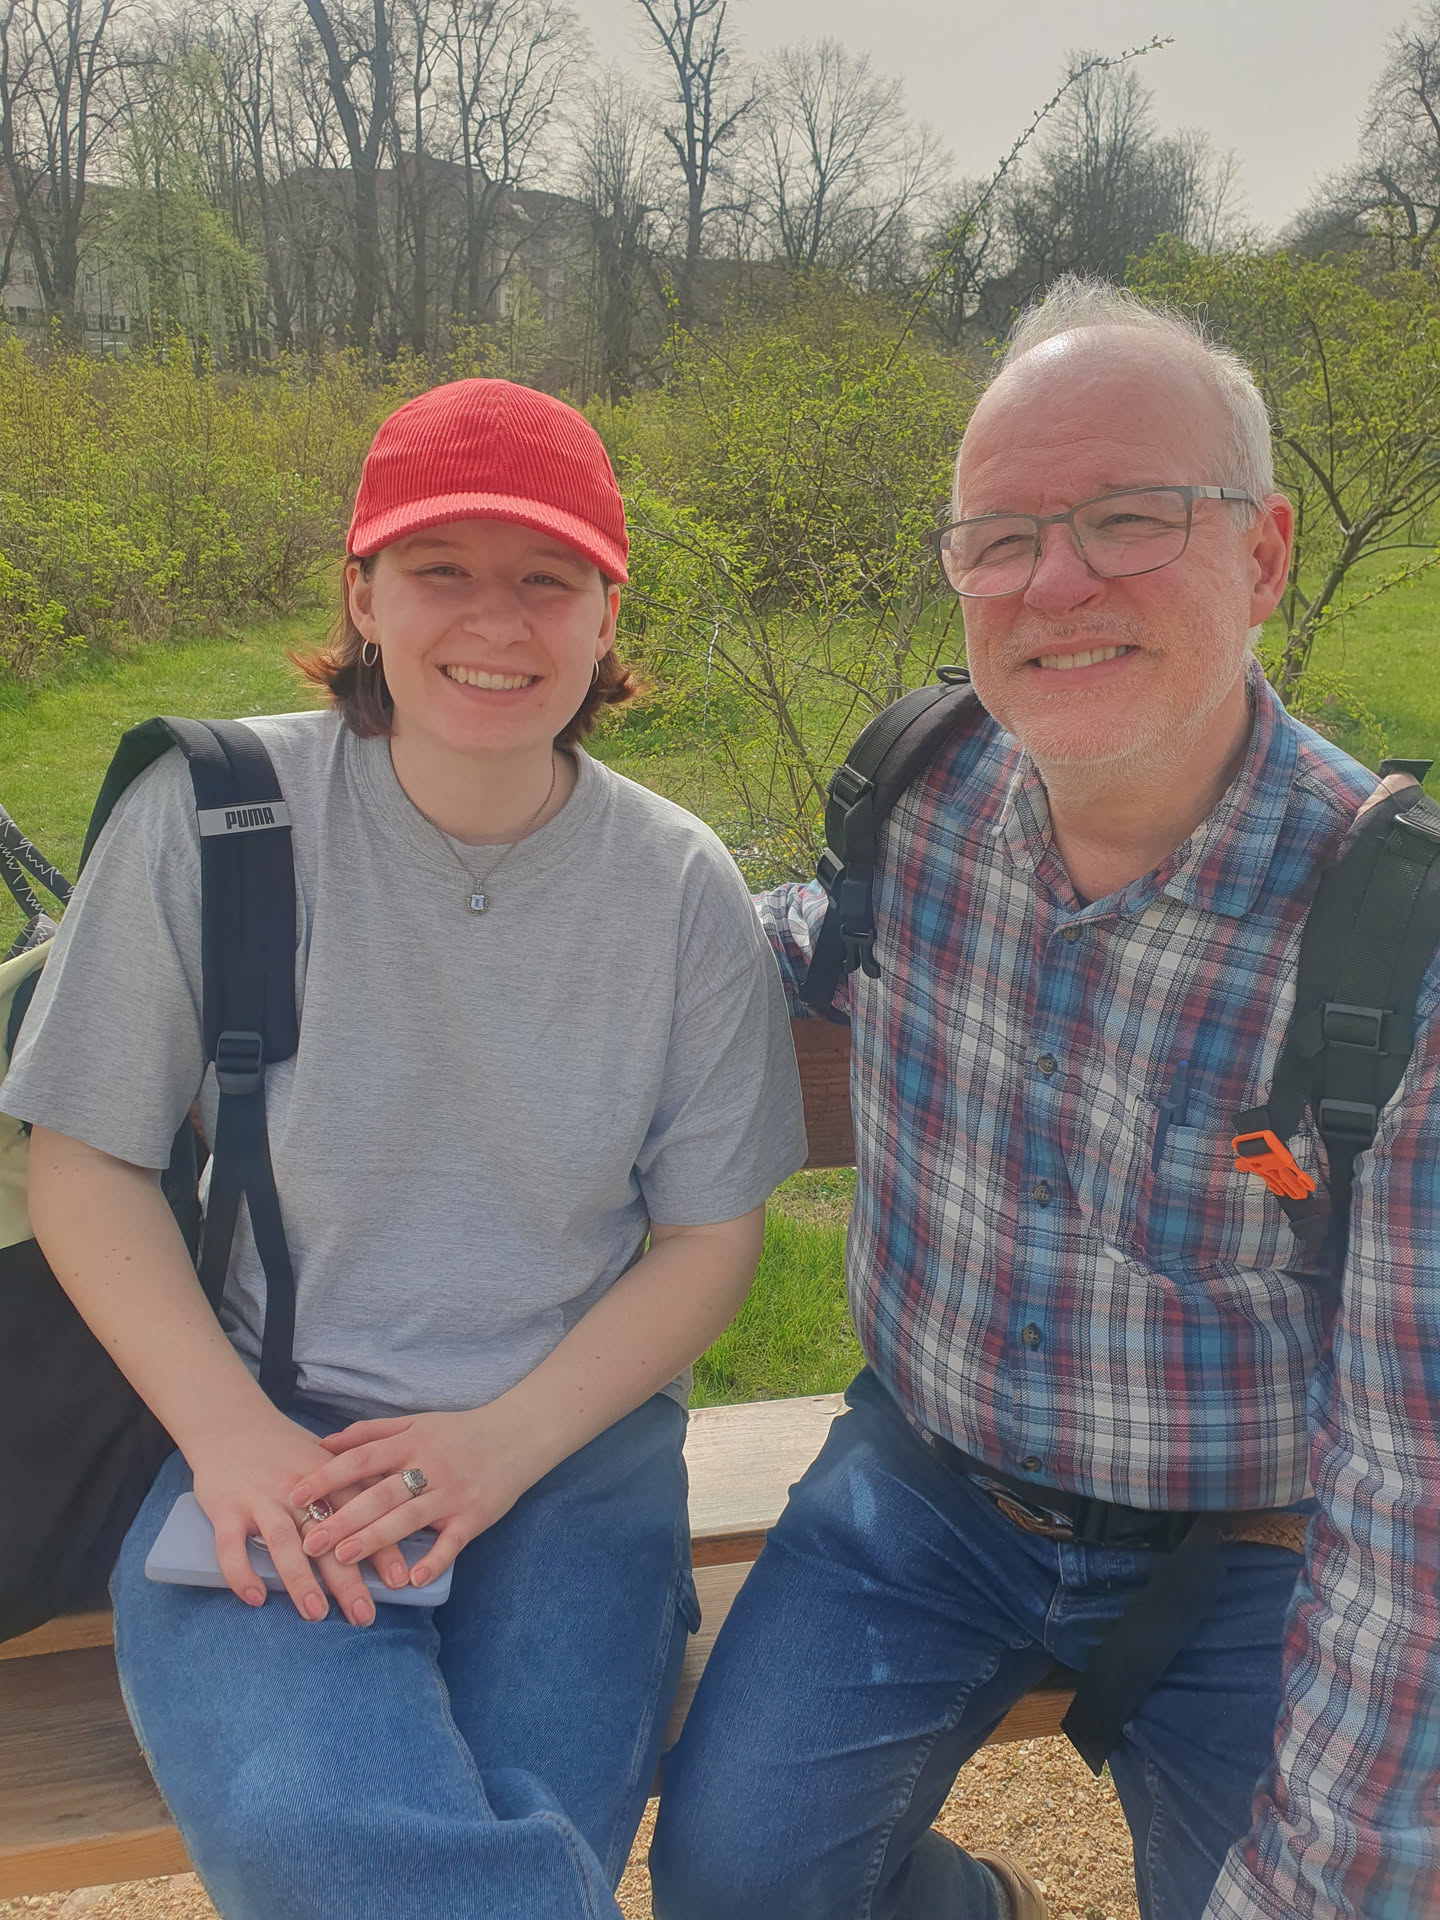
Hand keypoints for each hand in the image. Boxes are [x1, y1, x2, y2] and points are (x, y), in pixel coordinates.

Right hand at [189, 1414, 411, 1624]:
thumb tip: (395, 1519)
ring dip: (301, 1579)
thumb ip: (354, 1486)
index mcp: (328, 1476)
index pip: (361, 1516)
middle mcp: (297, 1489)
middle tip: (364, 1615)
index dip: (380, 1546)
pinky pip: (231, 1545)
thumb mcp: (326, 1458)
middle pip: (327, 1536)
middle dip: (347, 1578)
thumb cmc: (285, 1449)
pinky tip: (254, 1599)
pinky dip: (241, 1572)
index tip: (398, 1580)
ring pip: (283, 1542)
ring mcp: (260, 1498)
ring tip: (316, 1614)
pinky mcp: (226, 1508)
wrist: (230, 1423)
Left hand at [289, 1406, 542, 1586]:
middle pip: (380, 1493)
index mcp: (411, 1443)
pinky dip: (434, 1561)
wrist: (518, 1435)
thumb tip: (324, 1443)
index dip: (328, 1476)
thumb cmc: (459, 1432)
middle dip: (343, 1517)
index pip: (362, 1458)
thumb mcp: (416, 1423)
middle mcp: (429, 1467)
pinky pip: (452, 1542)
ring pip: (409, 1518)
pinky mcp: (475, 1516)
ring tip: (343, 1557)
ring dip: (376, 1539)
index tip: (296, 1494)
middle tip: (308, 1540)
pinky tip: (411, 1579)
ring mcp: (453, 1493)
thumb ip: (371, 1433)